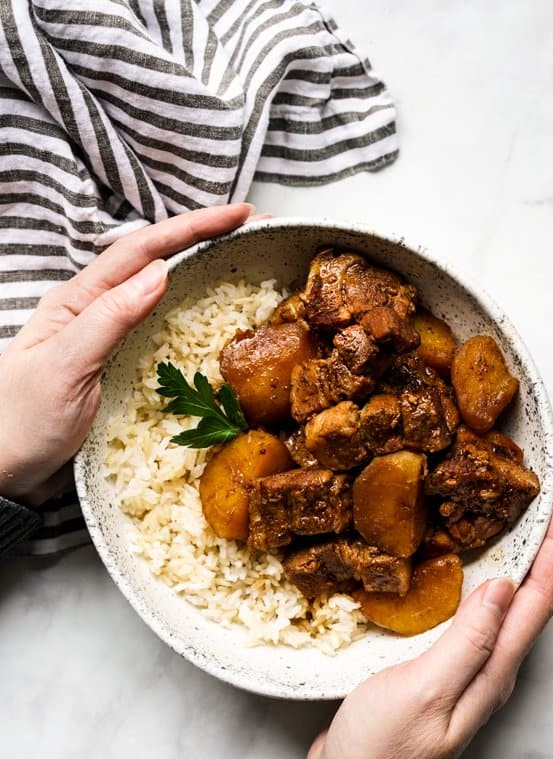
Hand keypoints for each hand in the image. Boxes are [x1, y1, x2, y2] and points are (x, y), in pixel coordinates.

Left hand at [0, 203, 254, 505]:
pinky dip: (189, 312)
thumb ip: (109, 319)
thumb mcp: (64, 367)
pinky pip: (159, 329)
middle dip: (201, 237)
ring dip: (198, 269)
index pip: (140, 251)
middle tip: (250, 226)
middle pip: (153, 260)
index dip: (190, 228)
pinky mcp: (116, 367)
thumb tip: (158, 274)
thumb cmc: (20, 423)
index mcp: (76, 302)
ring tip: (238, 256)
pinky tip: (209, 312)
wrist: (4, 471)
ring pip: (158, 291)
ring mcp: (106, 339)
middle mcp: (92, 312)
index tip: (238, 214)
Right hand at [295, 466, 552, 758]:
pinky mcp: (437, 665)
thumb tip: (505, 587)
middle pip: (533, 592)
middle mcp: (489, 667)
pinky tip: (468, 561)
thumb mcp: (423, 694)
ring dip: (521, 551)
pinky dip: (481, 574)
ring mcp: (464, 667)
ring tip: (521, 510)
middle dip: (549, 537)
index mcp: (494, 672)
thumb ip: (467, 642)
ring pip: (505, 599)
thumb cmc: (382, 753)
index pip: (540, 596)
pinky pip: (471, 609)